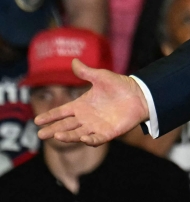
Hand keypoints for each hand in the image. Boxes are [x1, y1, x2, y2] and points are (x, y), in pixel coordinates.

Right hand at [35, 59, 149, 145]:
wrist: (141, 94)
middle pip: (66, 126)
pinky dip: (90, 141)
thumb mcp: (101, 77)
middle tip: (41, 134)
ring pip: (78, 134)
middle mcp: (86, 118)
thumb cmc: (120, 85)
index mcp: (82, 105)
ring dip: (68, 136)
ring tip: (56, 136)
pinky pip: (97, 139)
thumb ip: (87, 72)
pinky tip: (83, 139)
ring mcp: (96, 126)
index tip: (37, 120)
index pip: (62, 112)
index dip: (50, 116)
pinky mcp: (108, 133)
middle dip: (53, 130)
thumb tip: (74, 61)